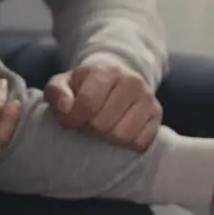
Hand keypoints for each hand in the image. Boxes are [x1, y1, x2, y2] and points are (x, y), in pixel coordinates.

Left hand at [44, 60, 160, 151]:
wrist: (115, 79)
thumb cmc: (84, 85)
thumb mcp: (62, 83)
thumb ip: (56, 92)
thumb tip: (66, 108)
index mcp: (107, 71)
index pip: (87, 104)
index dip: (72, 119)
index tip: (67, 121)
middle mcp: (132, 82)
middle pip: (102, 123)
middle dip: (88, 129)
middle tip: (85, 123)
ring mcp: (148, 98)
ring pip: (121, 136)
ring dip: (106, 138)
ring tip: (101, 126)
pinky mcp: (157, 115)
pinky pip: (140, 143)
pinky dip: (125, 144)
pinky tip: (118, 130)